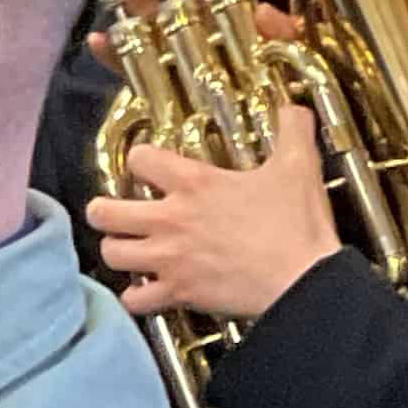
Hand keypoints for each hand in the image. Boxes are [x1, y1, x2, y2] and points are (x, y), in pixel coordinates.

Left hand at [85, 0, 339, 323]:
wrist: (305, 280)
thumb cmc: (298, 225)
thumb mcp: (298, 165)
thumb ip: (292, 130)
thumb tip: (294, 108)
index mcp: (194, 183)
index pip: (139, 158)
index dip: (140, 160)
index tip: (148, 167)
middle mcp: (171, 219)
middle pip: (103, 212)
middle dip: (103, 211)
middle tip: (113, 212)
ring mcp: (170, 258)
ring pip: (112, 254)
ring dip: (116, 251)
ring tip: (128, 249)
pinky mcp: (178, 293)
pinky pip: (134, 300)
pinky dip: (135, 297)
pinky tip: (145, 291)